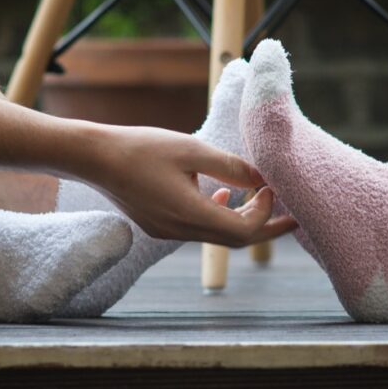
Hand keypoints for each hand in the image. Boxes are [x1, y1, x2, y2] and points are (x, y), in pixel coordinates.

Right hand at [81, 125, 295, 245]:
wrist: (94, 158)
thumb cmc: (142, 147)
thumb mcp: (192, 149)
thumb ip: (231, 166)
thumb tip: (262, 179)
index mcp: (190, 215)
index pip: (243, 229)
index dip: (265, 212)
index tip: (272, 186)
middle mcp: (180, 232)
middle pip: (235, 241)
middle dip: (266, 228)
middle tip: (294, 216)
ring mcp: (167, 232)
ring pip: (217, 236)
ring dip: (242, 220)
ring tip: (261, 200)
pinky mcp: (158, 225)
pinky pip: (198, 229)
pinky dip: (218, 216)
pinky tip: (221, 194)